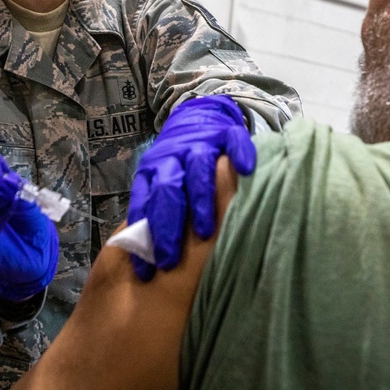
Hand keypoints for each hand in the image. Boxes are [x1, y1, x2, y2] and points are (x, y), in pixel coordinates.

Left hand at [127, 95, 255, 279]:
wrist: (198, 117)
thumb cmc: (182, 163)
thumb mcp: (163, 183)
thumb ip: (158, 211)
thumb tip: (149, 259)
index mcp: (153, 171)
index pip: (144, 205)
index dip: (144, 239)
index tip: (147, 271)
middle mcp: (172, 157)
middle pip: (167, 190)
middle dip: (167, 227)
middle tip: (171, 260)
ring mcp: (199, 143)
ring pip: (197, 169)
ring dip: (199, 200)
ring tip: (204, 232)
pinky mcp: (226, 133)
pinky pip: (233, 142)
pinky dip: (239, 155)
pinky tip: (246, 171)